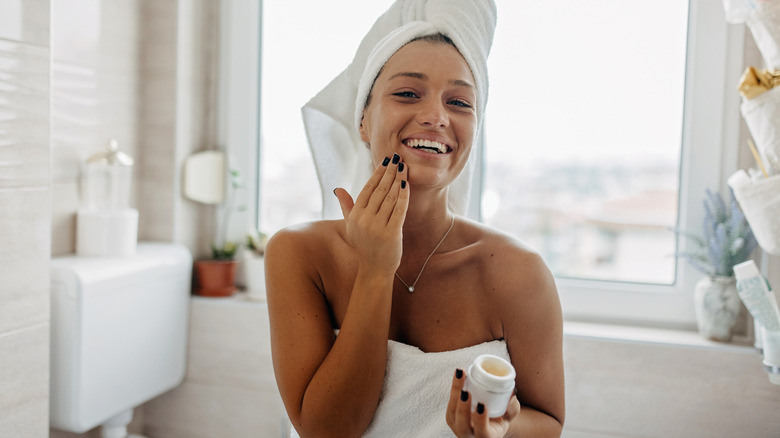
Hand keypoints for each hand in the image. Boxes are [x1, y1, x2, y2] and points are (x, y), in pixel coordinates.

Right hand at [333, 154, 408, 274]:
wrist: (375, 269)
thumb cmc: (364, 245)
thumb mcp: (351, 225)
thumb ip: (346, 206)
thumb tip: (337, 189)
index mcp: (355, 215)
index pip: (367, 189)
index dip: (377, 173)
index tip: (386, 161)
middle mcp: (364, 220)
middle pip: (380, 190)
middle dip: (390, 172)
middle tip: (398, 158)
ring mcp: (378, 227)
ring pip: (390, 198)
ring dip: (398, 180)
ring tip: (404, 167)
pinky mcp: (391, 234)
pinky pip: (399, 210)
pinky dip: (403, 196)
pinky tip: (406, 184)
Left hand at [446, 369, 520, 437]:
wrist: (485, 425)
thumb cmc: (498, 421)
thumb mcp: (508, 417)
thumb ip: (512, 408)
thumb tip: (512, 394)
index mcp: (486, 437)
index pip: (482, 431)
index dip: (480, 420)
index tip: (482, 405)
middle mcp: (469, 435)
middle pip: (462, 424)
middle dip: (463, 407)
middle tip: (466, 391)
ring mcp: (457, 426)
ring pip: (452, 412)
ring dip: (455, 392)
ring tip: (460, 374)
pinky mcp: (451, 417)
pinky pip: (450, 403)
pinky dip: (454, 388)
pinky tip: (459, 374)